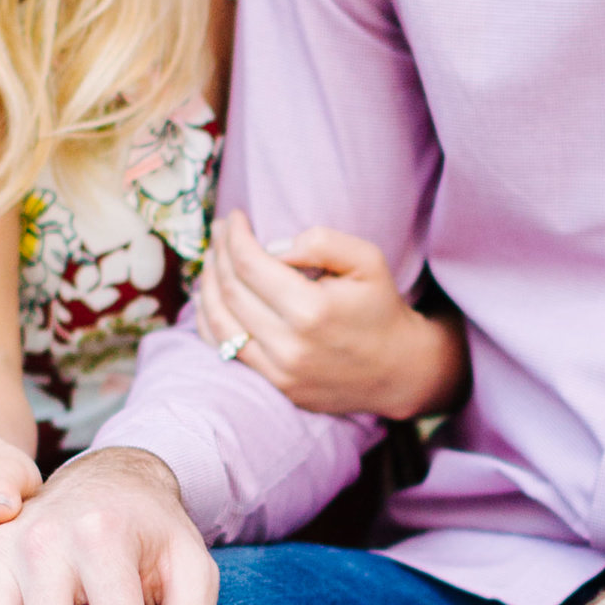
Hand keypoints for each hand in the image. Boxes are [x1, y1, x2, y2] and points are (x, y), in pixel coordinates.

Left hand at [196, 209, 466, 421]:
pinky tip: (211, 296)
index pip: (250, 264)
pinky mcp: (275, 386)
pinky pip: (226, 350)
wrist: (398, 369)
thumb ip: (321, 242)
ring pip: (219, 321)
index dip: (234, 236)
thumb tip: (272, 246)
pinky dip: (210, 320)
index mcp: (312, 310)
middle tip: (220, 230)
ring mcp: (279, 371)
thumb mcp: (367, 260)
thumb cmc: (380, 306)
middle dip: (218, 252)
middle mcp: (290, 345)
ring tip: (212, 258)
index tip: (234, 218)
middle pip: (230, 290)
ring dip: (206, 285)